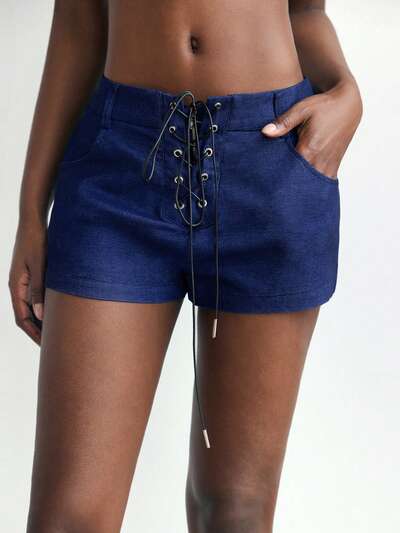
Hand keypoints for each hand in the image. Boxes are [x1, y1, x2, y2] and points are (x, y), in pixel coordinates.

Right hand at [8, 220, 46, 344]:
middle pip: (26, 316)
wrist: (33, 221)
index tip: (46, 346)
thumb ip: (39, 289)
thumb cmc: (36, 240)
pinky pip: (36, 297)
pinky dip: (45, 307)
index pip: (22, 318)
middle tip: (55, 344)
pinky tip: (59, 311)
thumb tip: (41, 315)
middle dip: (38, 331)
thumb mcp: (39, 266)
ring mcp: (24, 281)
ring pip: (31, 307)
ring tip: (58, 332)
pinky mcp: (32, 275)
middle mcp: (18, 286)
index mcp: (16, 286)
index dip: (34, 333)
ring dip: (42, 320)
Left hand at [262, 79, 362, 178]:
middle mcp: (319, 160)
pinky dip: (313, 184)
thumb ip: (284, 122)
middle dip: (288, 185)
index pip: (289, 170)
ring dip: (301, 185)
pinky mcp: (334, 165)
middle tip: (276, 188)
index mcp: (309, 148)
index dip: (278, 176)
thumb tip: (265, 131)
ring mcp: (328, 164)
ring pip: (312, 184)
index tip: (268, 178)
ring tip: (289, 189)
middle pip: (300, 181)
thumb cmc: (323, 106)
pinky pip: (323, 181)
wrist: (348, 105)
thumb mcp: (302, 110)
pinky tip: (304, 186)